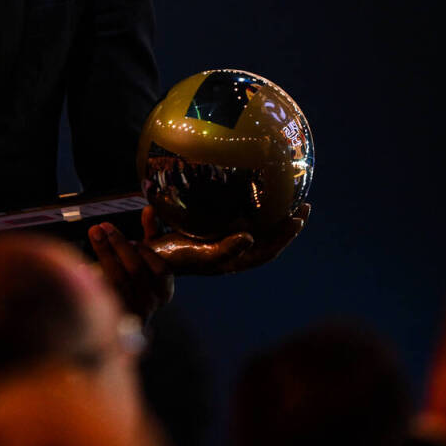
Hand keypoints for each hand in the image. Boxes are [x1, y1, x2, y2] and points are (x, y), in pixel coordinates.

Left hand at [88, 214, 173, 322]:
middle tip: (104, 227)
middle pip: (136, 270)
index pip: (161, 270)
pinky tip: (81, 263)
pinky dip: (91, 274)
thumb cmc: (138, 279)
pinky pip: (100, 291)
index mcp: (163, 291)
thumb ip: (151, 233)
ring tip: (95, 233)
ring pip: (117, 279)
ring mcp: (129, 311)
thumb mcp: (147, 257)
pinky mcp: (109, 314)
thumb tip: (149, 209)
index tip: (133, 239)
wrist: (122, 316)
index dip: (146, 252)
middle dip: (120, 244)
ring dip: (105, 252)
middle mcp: (149, 303)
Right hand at [144, 202, 309, 274]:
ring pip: (246, 228)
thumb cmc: (173, 259)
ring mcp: (213, 242)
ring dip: (264, 215)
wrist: (144, 258)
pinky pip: (219, 219)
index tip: (301, 215)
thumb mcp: (200, 255)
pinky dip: (233, 206)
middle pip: (263, 238)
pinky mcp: (198, 233)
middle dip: (282, 224)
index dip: (286, 235)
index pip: (267, 249)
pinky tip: (238, 186)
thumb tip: (249, 237)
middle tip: (300, 203)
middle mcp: (227, 251)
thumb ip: (224, 249)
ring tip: (279, 195)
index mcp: (233, 259)